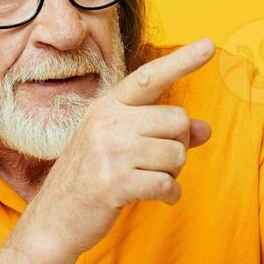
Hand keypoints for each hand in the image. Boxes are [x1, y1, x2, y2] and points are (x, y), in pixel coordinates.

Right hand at [16, 38, 215, 263]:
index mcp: (107, 107)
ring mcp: (110, 152)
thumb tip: (206, 129)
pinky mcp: (115, 183)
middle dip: (178, 145)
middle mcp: (107, 123)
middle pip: (178, 121)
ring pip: (177, 154)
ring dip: (173, 173)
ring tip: (149, 180)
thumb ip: (162, 133)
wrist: (54, 219)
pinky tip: (159, 198)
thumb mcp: (119, 146)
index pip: (149, 77)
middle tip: (157, 163)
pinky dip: (170, 195)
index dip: (181, 61)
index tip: (209, 45)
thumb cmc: (90, 178)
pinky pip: (167, 184)